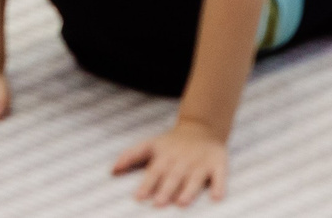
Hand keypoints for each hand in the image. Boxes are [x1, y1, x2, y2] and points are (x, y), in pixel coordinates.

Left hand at [111, 119, 228, 206]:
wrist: (201, 128)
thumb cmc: (171, 143)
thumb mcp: (149, 145)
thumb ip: (130, 156)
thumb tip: (112, 170)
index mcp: (164, 157)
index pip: (154, 172)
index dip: (146, 184)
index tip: (138, 198)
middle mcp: (182, 161)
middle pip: (173, 177)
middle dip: (165, 190)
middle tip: (158, 203)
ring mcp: (200, 163)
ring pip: (194, 179)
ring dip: (188, 191)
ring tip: (181, 202)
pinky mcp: (218, 164)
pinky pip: (220, 176)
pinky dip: (219, 186)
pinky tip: (217, 197)